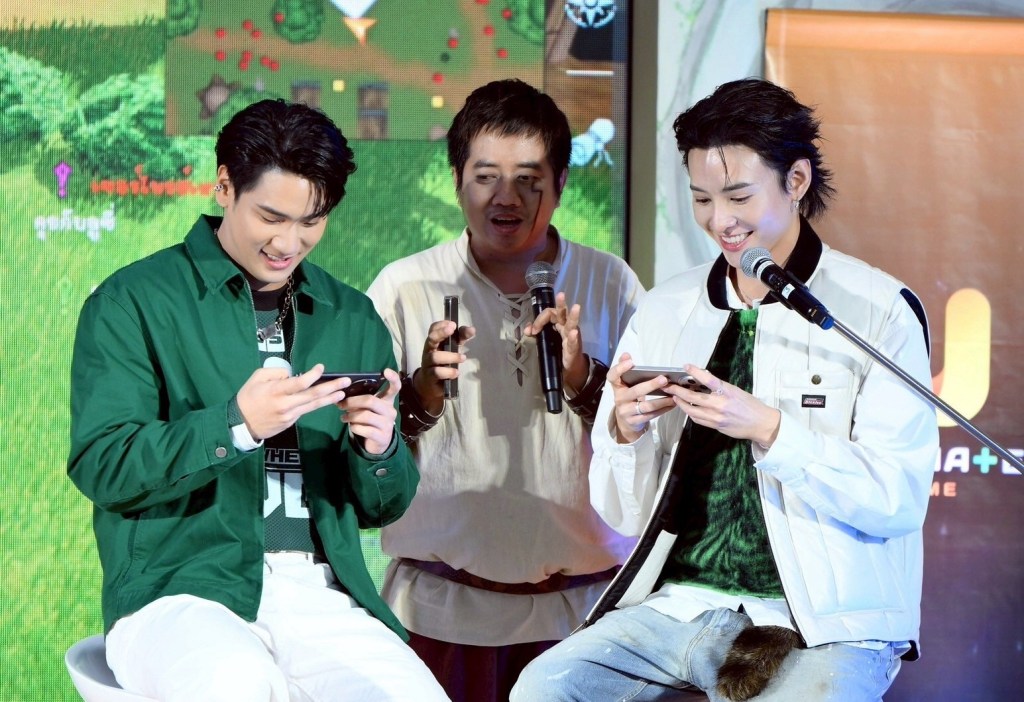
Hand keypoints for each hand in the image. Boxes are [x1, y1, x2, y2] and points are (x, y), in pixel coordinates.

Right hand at [235, 364, 349, 440]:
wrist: (240, 424)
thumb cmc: (248, 397)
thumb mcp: (257, 378)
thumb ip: (276, 373)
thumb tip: (293, 375)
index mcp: (276, 391)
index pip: (300, 383)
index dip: (313, 375)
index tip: (321, 368)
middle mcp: (285, 404)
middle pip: (313, 395)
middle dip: (331, 387)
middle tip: (346, 381)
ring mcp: (289, 416)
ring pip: (313, 406)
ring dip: (329, 398)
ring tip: (342, 393)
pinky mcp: (291, 423)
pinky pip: (305, 411)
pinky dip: (316, 404)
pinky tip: (326, 399)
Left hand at [340, 368, 402, 454]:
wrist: (379, 443)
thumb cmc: (371, 421)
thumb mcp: (368, 409)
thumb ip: (360, 401)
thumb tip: (342, 396)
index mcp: (387, 401)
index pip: (395, 387)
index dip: (393, 378)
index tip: (386, 370)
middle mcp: (390, 411)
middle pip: (370, 400)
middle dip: (352, 402)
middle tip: (340, 405)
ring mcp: (388, 424)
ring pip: (365, 415)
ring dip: (350, 416)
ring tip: (343, 417)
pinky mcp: (382, 437)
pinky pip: (364, 429)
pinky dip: (354, 427)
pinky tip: (351, 427)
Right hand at [411, 320, 475, 413]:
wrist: (430, 384)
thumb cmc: (443, 363)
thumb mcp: (452, 348)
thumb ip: (461, 338)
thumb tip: (472, 329)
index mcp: (434, 341)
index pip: (433, 329)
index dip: (441, 325)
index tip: (453, 324)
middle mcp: (429, 350)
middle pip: (431, 339)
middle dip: (441, 333)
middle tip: (452, 330)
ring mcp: (428, 363)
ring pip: (435, 357)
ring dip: (450, 356)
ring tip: (463, 358)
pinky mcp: (430, 376)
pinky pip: (436, 372)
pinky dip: (448, 372)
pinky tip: (456, 372)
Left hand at [524, 291, 588, 393]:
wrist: (569, 366)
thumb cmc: (558, 348)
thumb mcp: (545, 338)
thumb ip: (536, 331)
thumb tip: (527, 329)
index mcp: (559, 322)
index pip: (550, 313)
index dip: (539, 319)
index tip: (532, 330)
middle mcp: (566, 326)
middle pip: (563, 313)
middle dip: (562, 304)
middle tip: (560, 295)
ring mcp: (572, 336)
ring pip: (572, 324)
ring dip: (574, 316)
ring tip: (576, 307)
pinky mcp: (574, 349)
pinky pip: (573, 342)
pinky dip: (573, 337)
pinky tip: (573, 333)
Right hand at [607, 353, 674, 443]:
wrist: (626, 421)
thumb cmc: (629, 398)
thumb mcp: (626, 385)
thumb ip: (626, 370)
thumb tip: (626, 354)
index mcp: (617, 387)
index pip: (612, 376)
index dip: (620, 369)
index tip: (631, 362)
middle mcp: (619, 399)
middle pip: (635, 391)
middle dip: (650, 385)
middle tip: (664, 379)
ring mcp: (626, 411)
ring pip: (646, 406)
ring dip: (661, 401)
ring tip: (673, 395)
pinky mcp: (634, 421)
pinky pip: (651, 415)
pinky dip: (663, 409)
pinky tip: (672, 404)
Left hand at [664, 365, 780, 446]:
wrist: (761, 424)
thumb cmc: (751, 405)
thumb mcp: (737, 391)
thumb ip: (720, 387)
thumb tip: (705, 380)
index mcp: (727, 392)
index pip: (709, 379)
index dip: (696, 372)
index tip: (686, 366)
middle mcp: (721, 404)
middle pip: (694, 397)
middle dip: (678, 391)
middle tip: (669, 386)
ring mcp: (717, 417)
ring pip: (692, 410)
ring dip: (681, 403)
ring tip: (674, 397)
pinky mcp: (716, 426)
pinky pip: (698, 419)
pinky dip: (690, 413)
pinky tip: (686, 408)